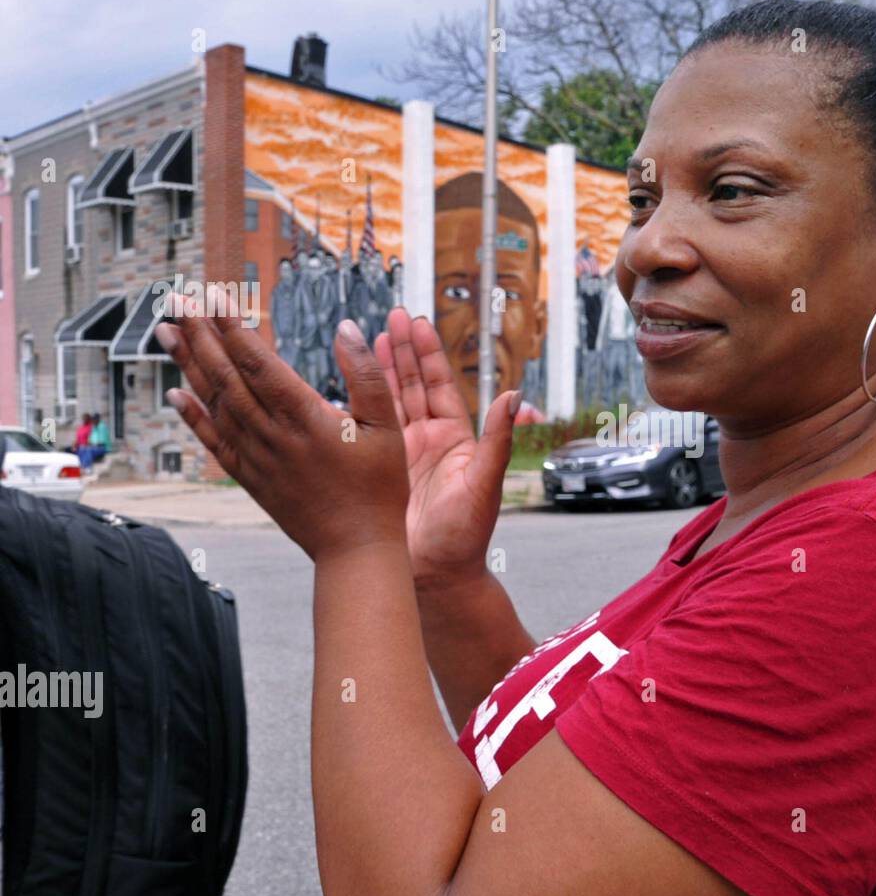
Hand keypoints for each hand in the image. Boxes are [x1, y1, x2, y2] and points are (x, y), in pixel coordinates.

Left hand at [157, 293, 408, 561]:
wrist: (356, 548)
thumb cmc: (380, 488)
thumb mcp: (390, 427)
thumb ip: (368, 374)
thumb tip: (346, 329)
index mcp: (306, 417)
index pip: (257, 361)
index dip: (232, 325)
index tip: (214, 295)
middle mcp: (273, 435)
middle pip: (226, 376)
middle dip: (201, 335)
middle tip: (179, 301)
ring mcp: (257, 457)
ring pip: (214, 403)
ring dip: (189, 366)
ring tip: (167, 332)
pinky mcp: (252, 478)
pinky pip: (214, 442)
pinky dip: (192, 417)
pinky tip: (175, 395)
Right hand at [374, 308, 518, 587]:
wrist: (435, 578)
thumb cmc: (465, 537)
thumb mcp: (483, 485)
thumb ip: (497, 439)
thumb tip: (515, 394)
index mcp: (455, 440)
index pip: (439, 386)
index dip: (427, 353)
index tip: (416, 322)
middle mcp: (428, 443)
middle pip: (412, 386)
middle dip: (402, 351)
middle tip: (390, 317)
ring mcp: (401, 456)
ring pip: (387, 403)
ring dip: (379, 371)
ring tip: (368, 339)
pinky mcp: (379, 472)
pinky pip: (365, 432)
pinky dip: (354, 407)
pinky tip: (340, 385)